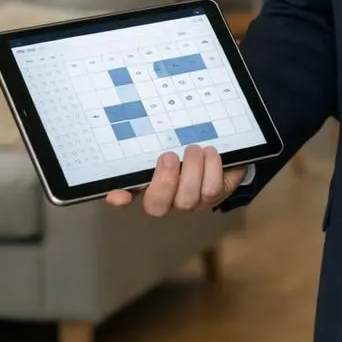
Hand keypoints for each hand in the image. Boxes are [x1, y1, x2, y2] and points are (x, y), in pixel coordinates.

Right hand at [103, 144, 246, 215]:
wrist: (221, 143)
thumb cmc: (187, 142)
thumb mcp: (168, 137)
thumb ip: (150, 140)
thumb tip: (132, 136)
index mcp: (147, 182)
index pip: (123, 196)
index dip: (119, 199)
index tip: (120, 196)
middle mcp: (166, 198)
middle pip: (156, 206)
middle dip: (164, 181)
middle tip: (171, 156)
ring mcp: (190, 201)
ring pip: (186, 199)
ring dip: (191, 169)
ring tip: (195, 149)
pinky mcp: (213, 197)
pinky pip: (211, 190)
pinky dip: (212, 168)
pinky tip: (210, 153)